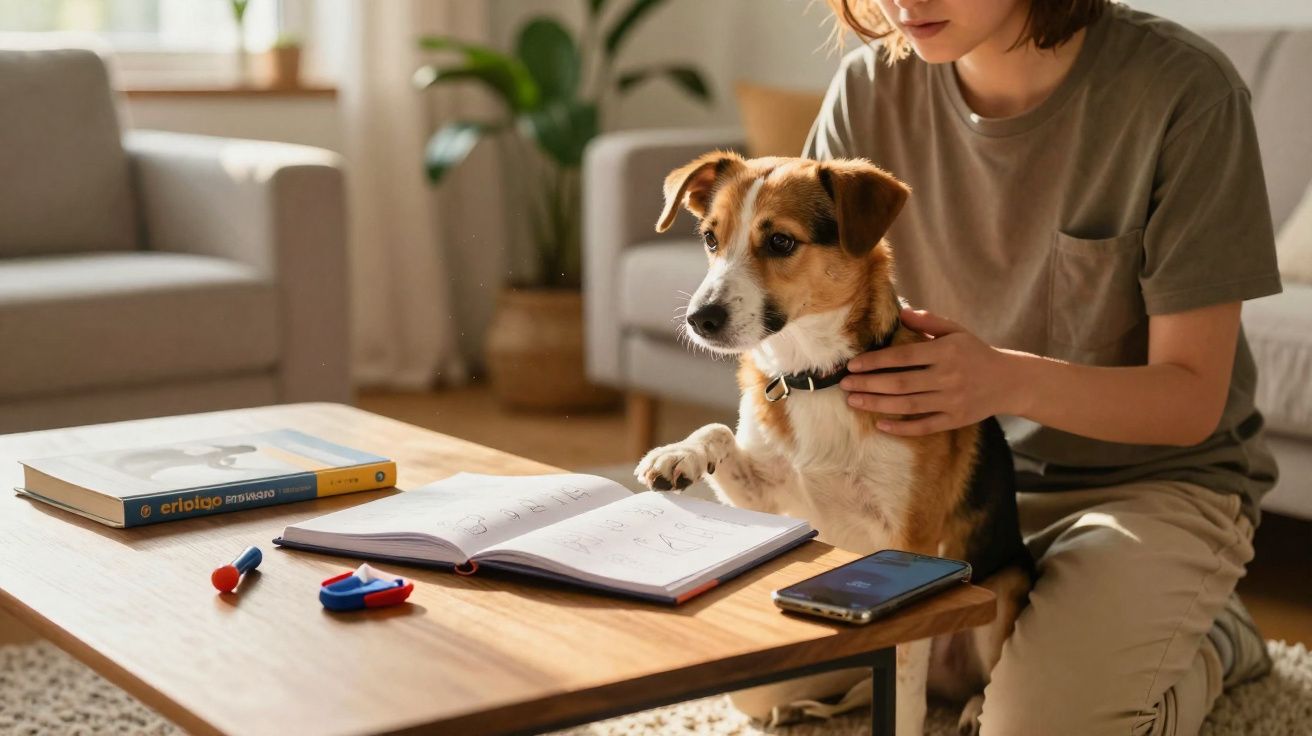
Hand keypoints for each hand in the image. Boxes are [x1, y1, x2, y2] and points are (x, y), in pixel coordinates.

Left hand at [839, 307, 1020, 435]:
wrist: (1009, 381)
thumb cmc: (975, 352)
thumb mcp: (956, 331)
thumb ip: (929, 321)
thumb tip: (901, 312)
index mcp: (945, 352)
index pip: (903, 357)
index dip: (875, 361)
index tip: (853, 365)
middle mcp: (948, 377)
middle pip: (901, 383)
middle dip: (869, 384)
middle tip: (844, 385)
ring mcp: (952, 400)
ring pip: (908, 405)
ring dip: (878, 404)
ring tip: (854, 402)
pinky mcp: (955, 419)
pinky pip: (925, 426)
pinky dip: (902, 428)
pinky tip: (880, 425)